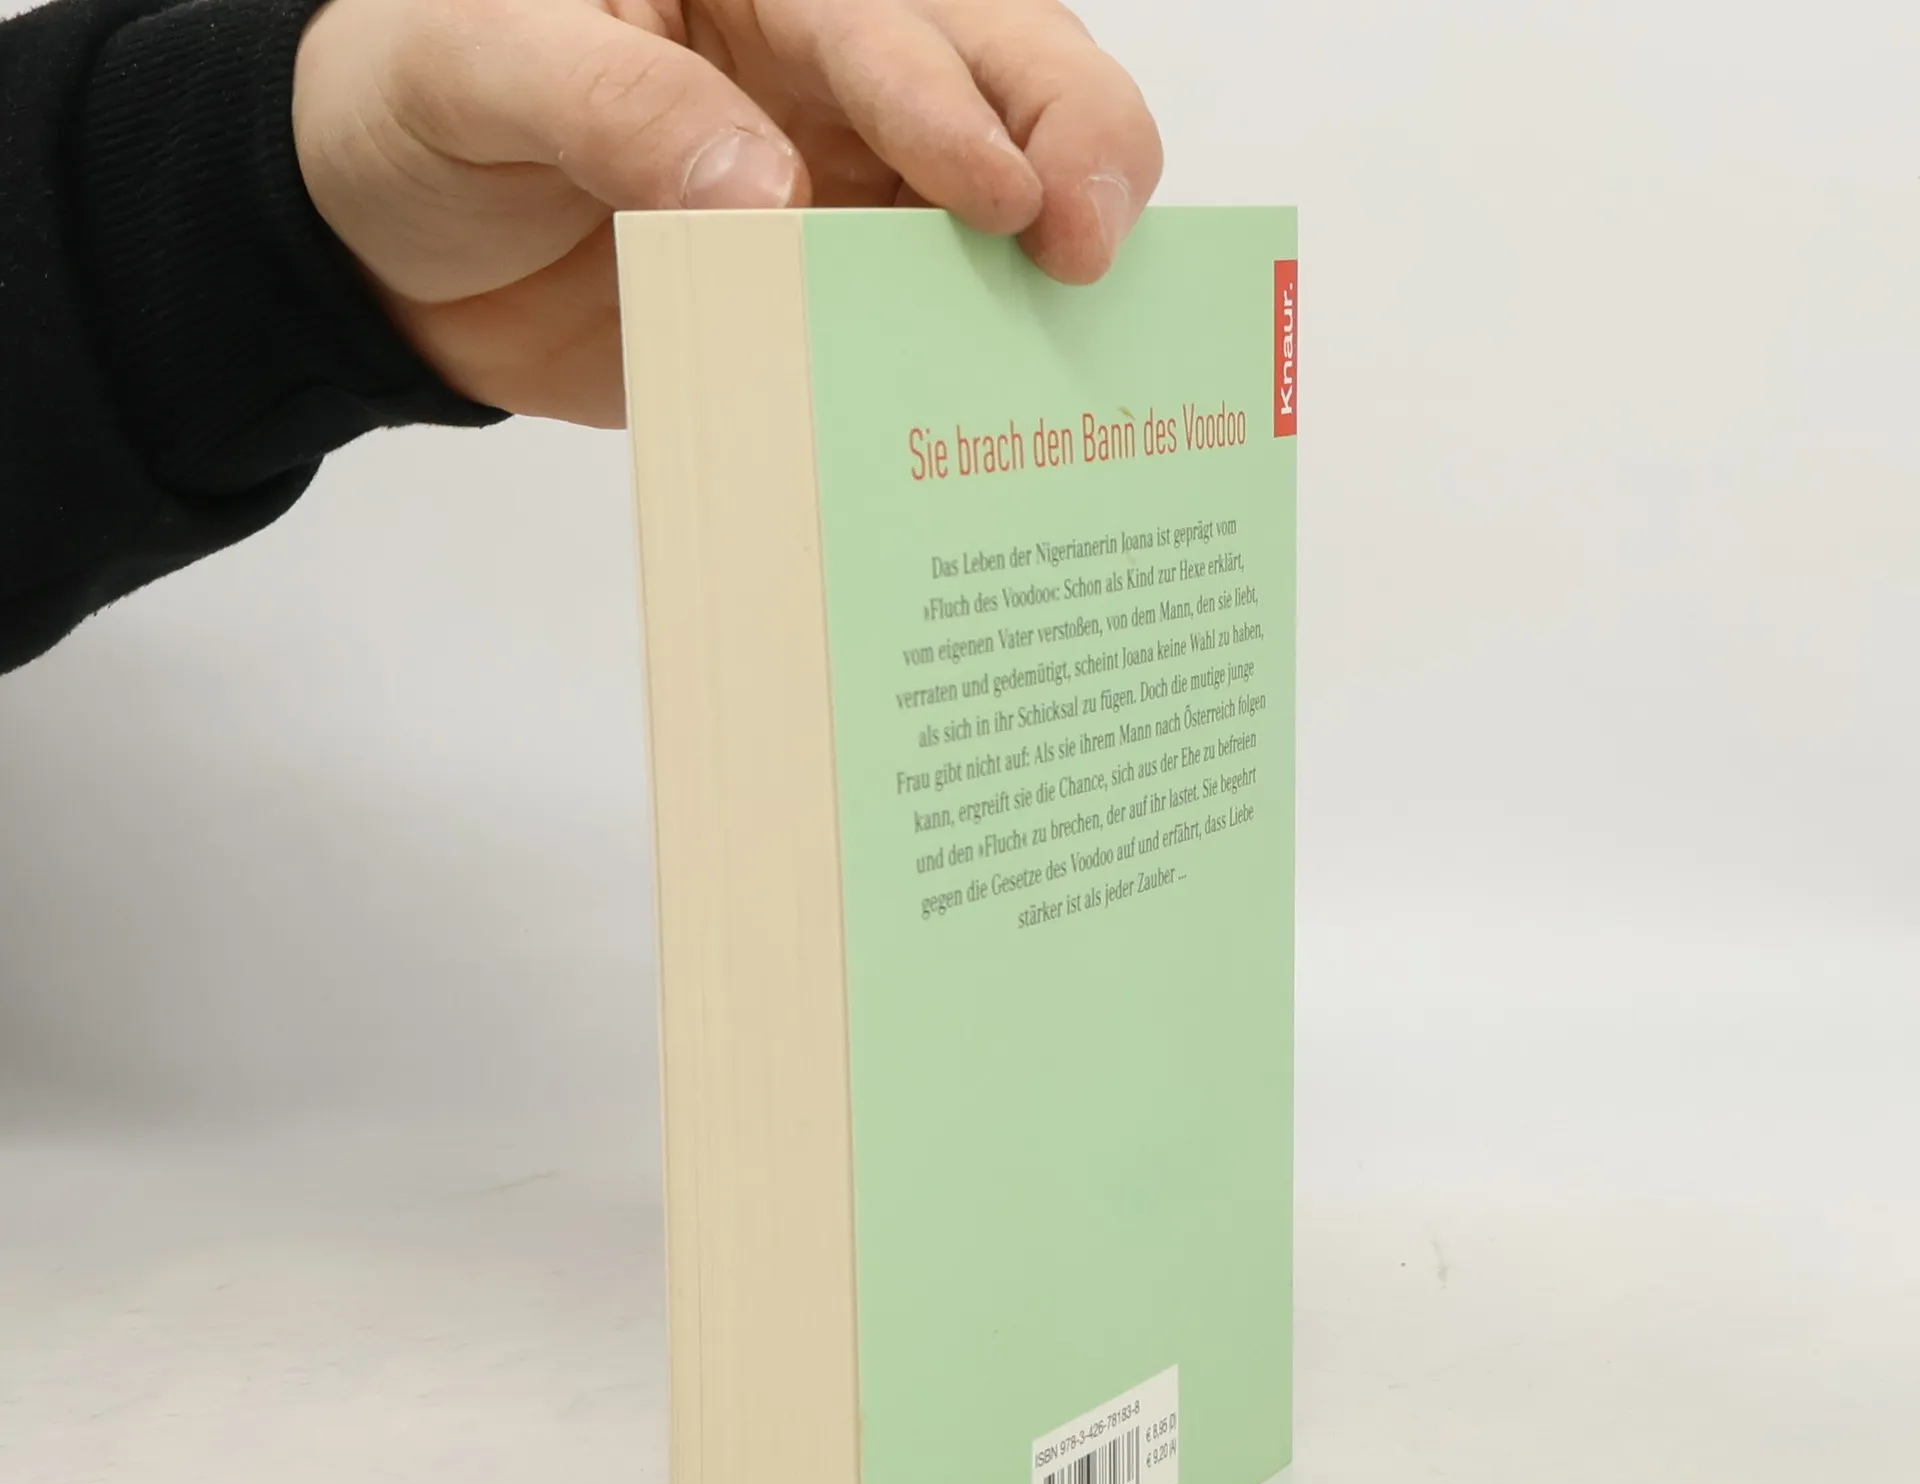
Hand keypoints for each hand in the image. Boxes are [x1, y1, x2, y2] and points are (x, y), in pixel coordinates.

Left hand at [292, 0, 1162, 425]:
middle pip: (1002, 74)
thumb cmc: (412, 110)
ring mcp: (839, 185)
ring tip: (1090, 329)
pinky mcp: (823, 293)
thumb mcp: (476, 68)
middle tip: (1097, 245)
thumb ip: (613, 104)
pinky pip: (923, 316)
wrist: (384, 257)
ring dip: (1052, 255)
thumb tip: (765, 191)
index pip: (888, 22)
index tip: (1005, 197)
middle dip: (1073, 144)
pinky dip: (978, 353)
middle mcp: (824, 72)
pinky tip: (1013, 401)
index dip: (956, 101)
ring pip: (998, 193)